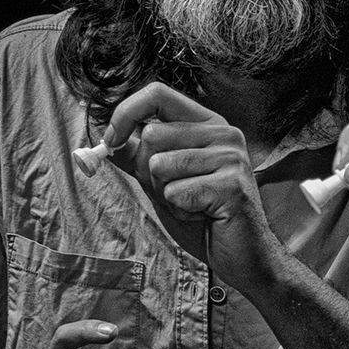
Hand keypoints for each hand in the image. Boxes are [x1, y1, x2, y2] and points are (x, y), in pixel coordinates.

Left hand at [105, 81, 281, 291]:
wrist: (243, 255)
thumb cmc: (204, 217)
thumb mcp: (164, 182)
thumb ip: (138, 158)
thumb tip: (106, 140)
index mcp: (208, 125)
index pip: (158, 94)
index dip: (126, 113)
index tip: (111, 140)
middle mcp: (224, 133)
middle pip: (152, 134)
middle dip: (149, 172)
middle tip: (176, 192)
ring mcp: (231, 157)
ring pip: (160, 165)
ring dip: (166, 195)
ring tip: (194, 205)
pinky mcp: (232, 185)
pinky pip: (176, 193)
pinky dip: (181, 211)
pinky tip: (204, 215)